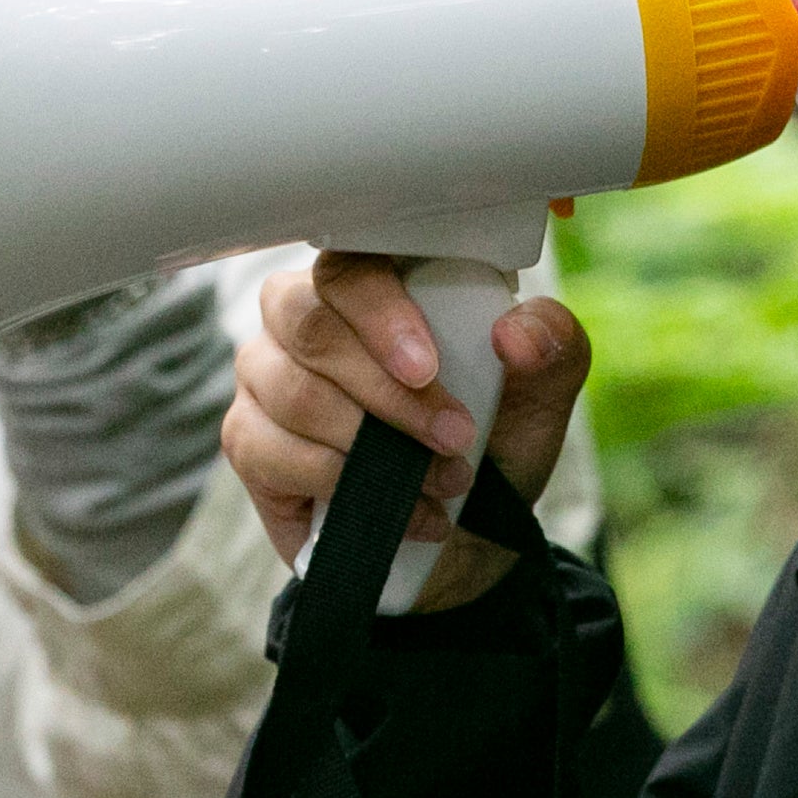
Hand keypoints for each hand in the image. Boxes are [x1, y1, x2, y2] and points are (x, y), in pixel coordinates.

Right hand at [227, 254, 590, 611]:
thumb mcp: (540, 393)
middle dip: (387, 392)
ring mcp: (265, 377)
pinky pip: (276, 452)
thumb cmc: (491, 439)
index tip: (428, 369)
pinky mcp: (247, 439)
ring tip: (442, 479)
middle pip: (310, 326)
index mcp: (372, 282)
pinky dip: (348, 486)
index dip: (381, 313)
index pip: (349, 265)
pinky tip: (407, 510)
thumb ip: (550, 345)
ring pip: (296, 395)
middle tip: (455, 438)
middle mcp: (301, 318)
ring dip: (377, 447)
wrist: (466, 531)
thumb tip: (516, 334)